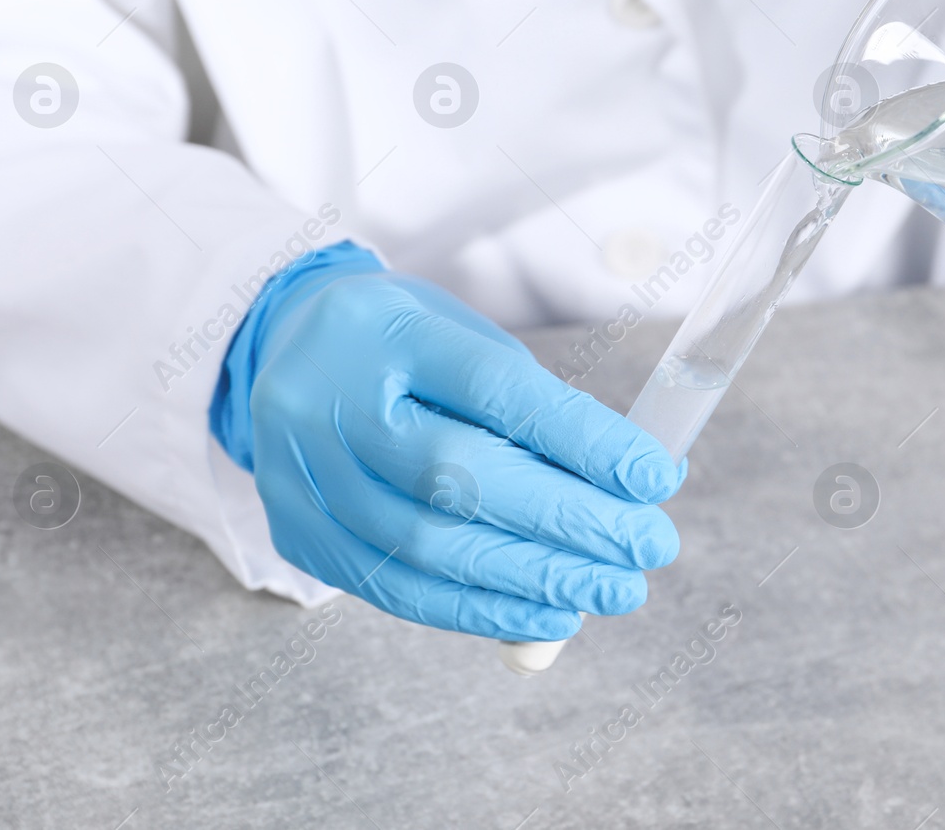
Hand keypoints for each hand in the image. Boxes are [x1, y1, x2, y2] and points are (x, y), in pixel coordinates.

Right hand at [243, 268, 682, 641]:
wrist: (289, 356)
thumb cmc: (404, 348)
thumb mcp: (462, 340)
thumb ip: (534, 406)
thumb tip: (632, 482)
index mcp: (381, 331)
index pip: (493, 389)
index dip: (582, 439)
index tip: (655, 476)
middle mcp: (327, 401)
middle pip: (459, 476)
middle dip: (570, 521)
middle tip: (650, 546)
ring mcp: (302, 473)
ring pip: (428, 545)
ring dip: (537, 578)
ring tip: (614, 587)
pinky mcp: (298, 533)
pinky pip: (397, 589)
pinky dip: (483, 610)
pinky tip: (550, 613)